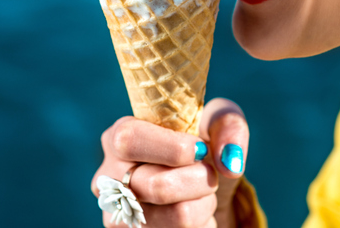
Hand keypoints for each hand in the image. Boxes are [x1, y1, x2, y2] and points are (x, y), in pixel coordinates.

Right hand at [91, 98, 248, 227]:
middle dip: (201, 179)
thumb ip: (227, 125)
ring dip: (204, 202)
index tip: (200, 149)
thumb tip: (230, 161)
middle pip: (158, 185)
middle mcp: (109, 178)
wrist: (201, 188)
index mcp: (119, 136)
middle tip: (208, 172)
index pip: (129, 139)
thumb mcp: (216, 122)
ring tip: (201, 191)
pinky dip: (202, 222)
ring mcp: (119, 216)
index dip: (171, 147)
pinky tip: (194, 210)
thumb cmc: (202, 145)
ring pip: (177, 216)